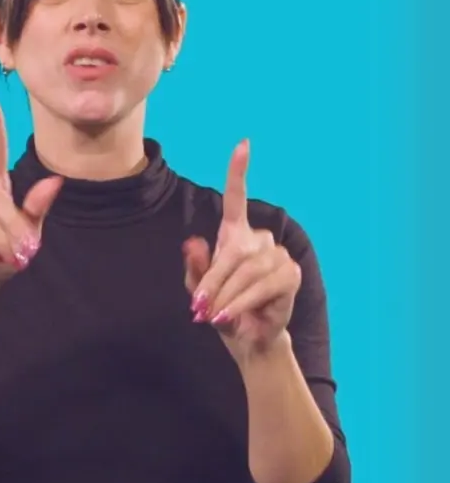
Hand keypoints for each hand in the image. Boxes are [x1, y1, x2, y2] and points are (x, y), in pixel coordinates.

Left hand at [184, 140, 297, 358]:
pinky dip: (241, 303)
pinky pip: (262, 286)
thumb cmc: (222, 310)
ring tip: (214, 316)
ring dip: (226, 296)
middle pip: (232, 253)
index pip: (237, 200)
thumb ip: (195, 269)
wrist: (247, 338)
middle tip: (198, 308)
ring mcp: (279, 256)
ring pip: (247, 271)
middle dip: (212, 282)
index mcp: (236, 237)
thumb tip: (192, 241)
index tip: (243, 144)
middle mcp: (261, 241)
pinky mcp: (291, 275)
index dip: (239, 172)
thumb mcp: (199, 291)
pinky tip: (229, 317)